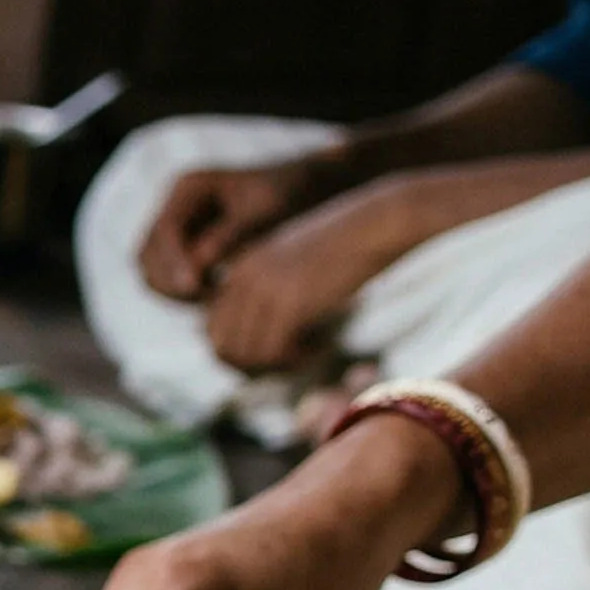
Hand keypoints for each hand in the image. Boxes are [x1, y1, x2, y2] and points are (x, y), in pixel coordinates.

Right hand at [138, 155, 332, 300]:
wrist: (305, 193)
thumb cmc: (292, 196)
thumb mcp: (268, 210)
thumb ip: (233, 235)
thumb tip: (199, 265)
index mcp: (189, 187)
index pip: (165, 230)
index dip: (174, 261)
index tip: (196, 287)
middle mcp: (173, 208)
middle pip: (147, 254)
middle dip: (170, 281)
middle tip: (206, 298)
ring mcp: (173, 231)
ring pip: (151, 271)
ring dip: (174, 292)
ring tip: (213, 299)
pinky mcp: (181, 252)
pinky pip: (167, 281)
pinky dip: (184, 295)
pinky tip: (215, 298)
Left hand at [203, 182, 415, 372]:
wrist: (377, 223)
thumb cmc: (348, 244)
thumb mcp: (295, 262)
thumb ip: (270, 290)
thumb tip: (261, 337)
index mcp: (241, 268)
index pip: (213, 328)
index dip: (239, 350)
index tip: (274, 350)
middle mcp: (245, 278)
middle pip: (222, 347)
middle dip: (253, 365)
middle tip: (289, 360)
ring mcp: (264, 290)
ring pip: (246, 356)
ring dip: (276, 365)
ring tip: (309, 352)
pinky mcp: (290, 303)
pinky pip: (274, 353)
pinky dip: (296, 361)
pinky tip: (322, 346)